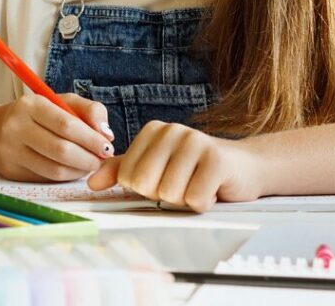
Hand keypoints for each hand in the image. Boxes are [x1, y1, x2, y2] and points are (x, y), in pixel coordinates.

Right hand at [0, 92, 113, 181]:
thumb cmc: (37, 115)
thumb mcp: (61, 102)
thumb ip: (89, 110)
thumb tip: (107, 134)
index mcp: (31, 105)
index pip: (66, 124)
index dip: (91, 138)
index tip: (107, 147)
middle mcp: (17, 127)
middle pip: (61, 150)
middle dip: (89, 158)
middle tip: (102, 160)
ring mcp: (12, 151)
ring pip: (55, 169)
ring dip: (80, 170)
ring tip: (90, 165)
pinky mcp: (12, 172)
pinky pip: (47, 178)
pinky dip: (67, 176)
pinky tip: (73, 169)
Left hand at [86, 120, 264, 211]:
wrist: (243, 168)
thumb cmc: (196, 169)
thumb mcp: (157, 166)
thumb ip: (122, 171)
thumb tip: (91, 182)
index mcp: (153, 130)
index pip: (129, 175)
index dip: (146, 188)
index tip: (164, 179)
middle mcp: (172, 130)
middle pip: (146, 184)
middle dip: (163, 195)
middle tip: (181, 184)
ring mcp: (195, 142)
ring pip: (170, 194)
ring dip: (185, 200)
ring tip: (197, 184)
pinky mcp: (217, 160)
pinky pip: (195, 199)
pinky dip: (203, 204)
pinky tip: (211, 189)